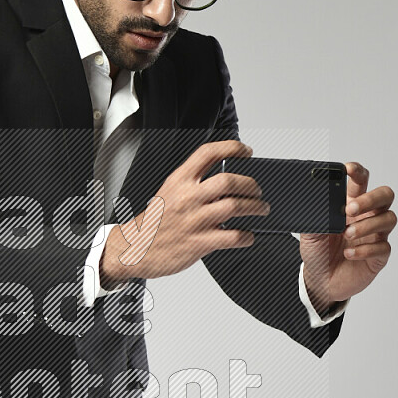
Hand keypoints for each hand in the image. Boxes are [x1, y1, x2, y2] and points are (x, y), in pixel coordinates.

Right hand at [99, 140, 270, 286]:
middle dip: (251, 185)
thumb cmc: (154, 223)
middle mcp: (187, 198)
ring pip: (235, 206)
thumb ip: (193, 184)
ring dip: (255, 207)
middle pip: (229, 181)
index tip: (246, 152)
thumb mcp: (168, 193)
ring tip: (260, 209)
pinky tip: (247, 235)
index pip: (208, 153)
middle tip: (257, 190)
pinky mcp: (199, 243)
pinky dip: (246, 236)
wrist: (136, 249)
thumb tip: (225, 181)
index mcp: (179, 181)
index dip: (232, 148)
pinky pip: (233, 237)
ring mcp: (194, 220)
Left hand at [299, 162, 395, 314]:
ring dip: (366, 225)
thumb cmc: (318, 251)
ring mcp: (375, 235)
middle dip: (369, 199)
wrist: (319, 280)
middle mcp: (367, 216)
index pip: (362, 180)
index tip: (347, 170)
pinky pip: (383, 247)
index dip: (358, 172)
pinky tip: (349, 253)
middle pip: (385, 195)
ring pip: (388, 219)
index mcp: (351, 204)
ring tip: (347, 234)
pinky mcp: (379, 256)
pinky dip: (365, 249)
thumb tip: (314, 200)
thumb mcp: (309, 231)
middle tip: (349, 209)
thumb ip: (314, 215)